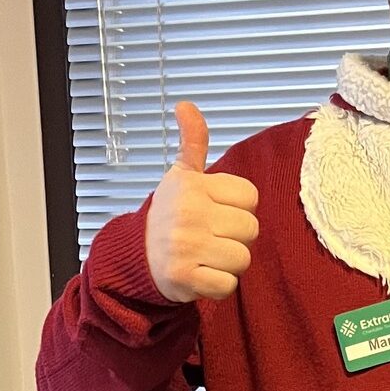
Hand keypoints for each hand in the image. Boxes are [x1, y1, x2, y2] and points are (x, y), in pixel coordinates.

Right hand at [144, 102, 259, 302]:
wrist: (138, 256)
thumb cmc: (171, 214)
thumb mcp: (182, 175)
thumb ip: (193, 142)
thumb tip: (186, 105)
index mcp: (192, 186)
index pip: (250, 197)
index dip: (238, 207)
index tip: (216, 210)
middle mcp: (188, 214)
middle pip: (251, 230)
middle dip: (236, 237)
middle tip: (211, 236)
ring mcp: (186, 247)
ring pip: (243, 259)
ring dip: (229, 263)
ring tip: (207, 254)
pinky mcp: (184, 278)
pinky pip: (228, 286)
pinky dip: (219, 285)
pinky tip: (202, 273)